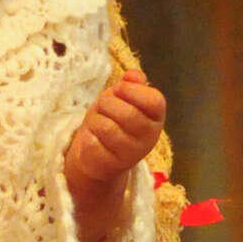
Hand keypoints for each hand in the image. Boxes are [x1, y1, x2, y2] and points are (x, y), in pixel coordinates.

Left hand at [64, 70, 167, 241]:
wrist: (98, 156)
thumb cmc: (112, 121)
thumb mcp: (123, 98)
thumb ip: (131, 85)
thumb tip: (134, 75)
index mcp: (156, 118)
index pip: (154, 100)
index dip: (132, 91)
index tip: (120, 91)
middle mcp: (149, 138)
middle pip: (124, 111)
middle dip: (106, 103)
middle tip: (103, 108)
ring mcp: (130, 154)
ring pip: (105, 125)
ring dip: (94, 120)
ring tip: (98, 124)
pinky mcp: (109, 166)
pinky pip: (92, 141)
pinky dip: (86, 136)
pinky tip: (92, 141)